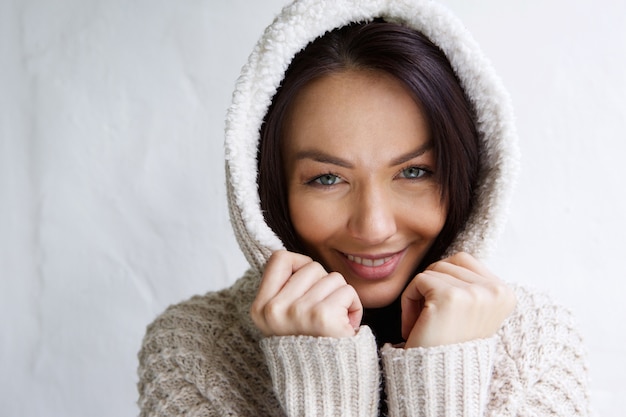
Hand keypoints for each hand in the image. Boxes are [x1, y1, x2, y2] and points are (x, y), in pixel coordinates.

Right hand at [250, 250, 362, 337]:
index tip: (306, 288)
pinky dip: (353, 306)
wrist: (325, 384)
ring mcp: (297, 312)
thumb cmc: (311, 345)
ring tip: (333, 322)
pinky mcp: (322, 317)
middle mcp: (274, 310)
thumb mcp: (282, 318)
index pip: (279, 258)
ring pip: (332, 277)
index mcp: (260, 308)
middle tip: (322, 315)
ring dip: (341, 297)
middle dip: (324, 286)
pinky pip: (347, 291)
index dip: (299, 265)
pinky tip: (345, 326)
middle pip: (312, 267)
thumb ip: (284, 288)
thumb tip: (289, 255)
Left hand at [401, 252, 515, 347]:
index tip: (442, 311)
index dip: (444, 280)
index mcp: (505, 293)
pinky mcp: (450, 296)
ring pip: (432, 270)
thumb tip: (455, 257)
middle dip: (431, 286)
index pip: (463, 259)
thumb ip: (470, 284)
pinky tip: (413, 326)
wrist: (440, 382)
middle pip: (447, 262)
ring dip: (419, 294)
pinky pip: (418, 280)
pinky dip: (408, 300)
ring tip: (423, 322)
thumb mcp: (472, 312)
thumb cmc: (450, 346)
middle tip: (428, 318)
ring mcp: (475, 293)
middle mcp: (496, 291)